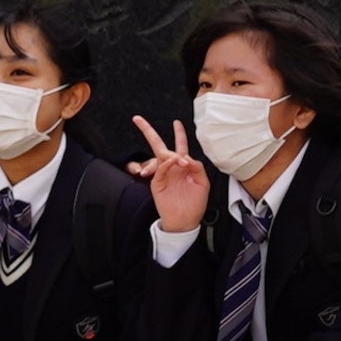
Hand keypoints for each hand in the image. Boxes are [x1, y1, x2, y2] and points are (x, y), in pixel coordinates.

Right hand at [133, 116, 209, 234]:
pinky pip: (159, 168)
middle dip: (147, 131)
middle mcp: (171, 167)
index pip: (179, 145)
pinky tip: (174, 161)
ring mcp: (163, 174)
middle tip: (137, 119)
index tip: (176, 122)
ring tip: (181, 160)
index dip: (178, 133)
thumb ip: (197, 167)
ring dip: (170, 153)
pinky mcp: (157, 183)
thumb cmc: (195, 204)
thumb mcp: (203, 183)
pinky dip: (166, 162)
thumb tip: (186, 157)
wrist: (185, 222)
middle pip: (158, 145)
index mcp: (183, 166)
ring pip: (158, 155)